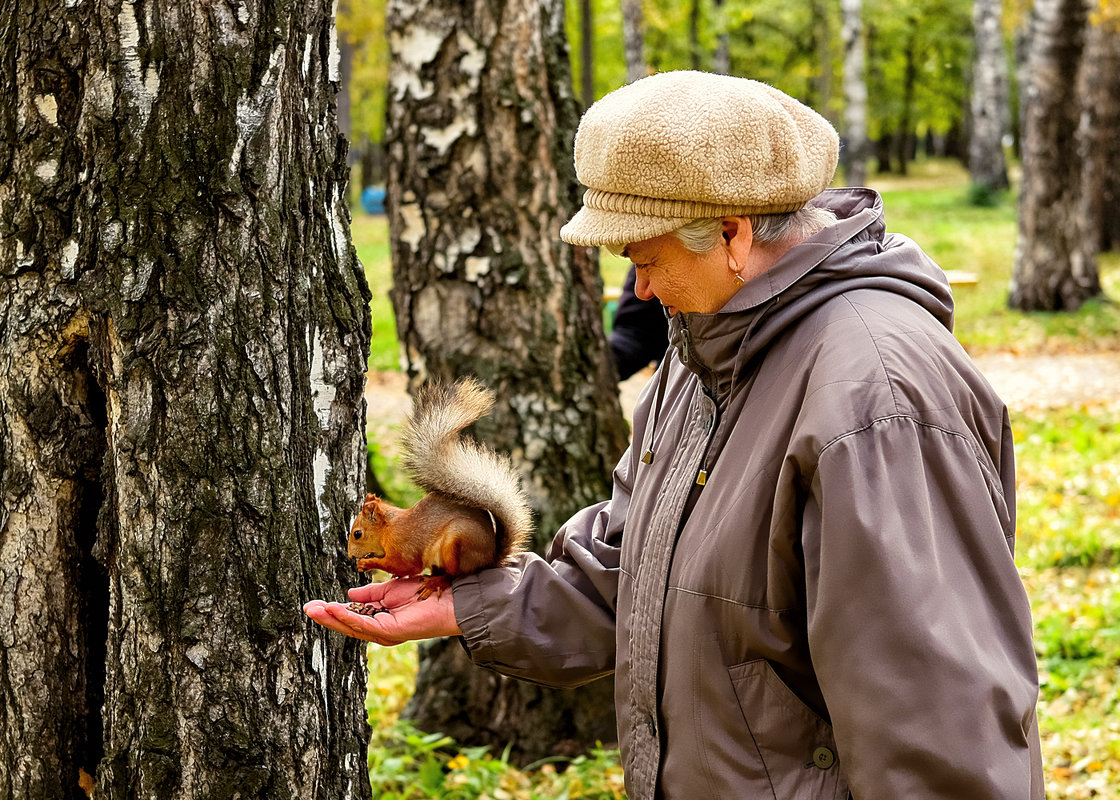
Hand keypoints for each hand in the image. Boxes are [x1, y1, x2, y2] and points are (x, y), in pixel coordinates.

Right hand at [303, 576, 461, 644]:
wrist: (448, 598)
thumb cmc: (424, 592)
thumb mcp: (390, 589)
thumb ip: (370, 594)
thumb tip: (349, 595)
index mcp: (379, 619)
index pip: (350, 616)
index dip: (332, 610)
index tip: (313, 604)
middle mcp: (379, 629)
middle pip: (346, 624)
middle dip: (326, 616)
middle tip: (306, 609)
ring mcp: (384, 633)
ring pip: (351, 627)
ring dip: (331, 618)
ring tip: (314, 609)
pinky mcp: (390, 632)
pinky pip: (364, 624)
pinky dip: (347, 617)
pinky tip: (333, 609)